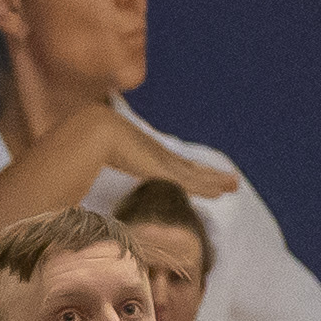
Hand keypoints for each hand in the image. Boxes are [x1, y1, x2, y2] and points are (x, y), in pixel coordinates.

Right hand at [93, 111, 239, 201]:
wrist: (93, 129)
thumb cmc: (88, 143)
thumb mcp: (99, 159)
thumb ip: (98, 170)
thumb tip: (86, 182)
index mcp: (145, 154)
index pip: (174, 166)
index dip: (191, 172)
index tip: (205, 177)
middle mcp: (159, 156)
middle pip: (191, 169)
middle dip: (211, 176)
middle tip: (232, 181)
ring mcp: (162, 161)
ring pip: (196, 175)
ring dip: (215, 181)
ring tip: (234, 184)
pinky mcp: (161, 168)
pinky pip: (189, 182)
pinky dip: (206, 187)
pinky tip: (221, 190)